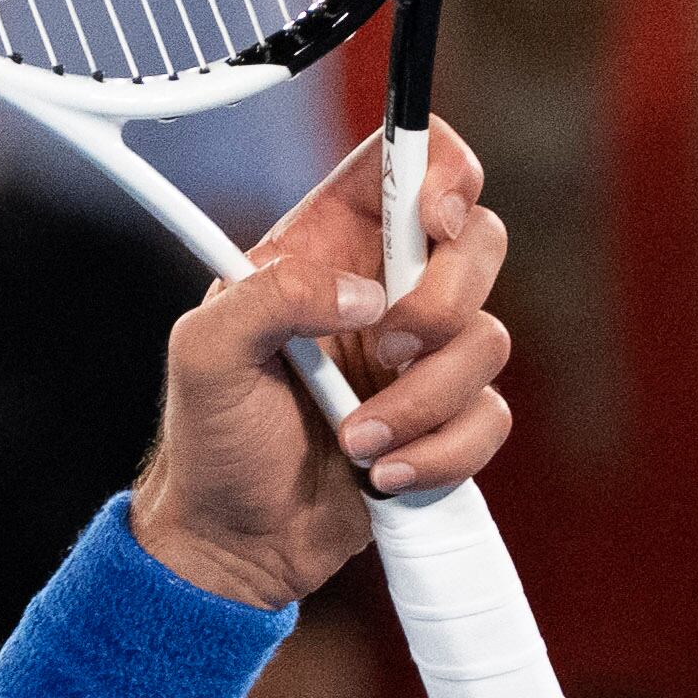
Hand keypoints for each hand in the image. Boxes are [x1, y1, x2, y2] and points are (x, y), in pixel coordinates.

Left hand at [129, 118, 511, 610]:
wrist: (233, 537)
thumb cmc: (211, 437)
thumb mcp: (205, 351)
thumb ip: (272, 296)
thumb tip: (366, 296)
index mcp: (325, 246)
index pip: (409, 160)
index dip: (441, 167)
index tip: (432, 219)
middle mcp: (384, 288)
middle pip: (479, 240)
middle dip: (443, 300)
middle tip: (383, 350)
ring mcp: (421, 354)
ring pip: (488, 340)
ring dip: (422, 401)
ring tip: (352, 439)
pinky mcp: (447, 417)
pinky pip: (492, 417)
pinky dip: (439, 452)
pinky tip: (380, 473)